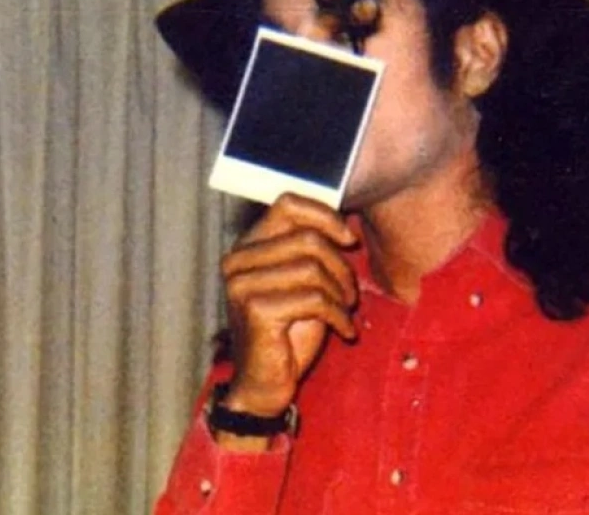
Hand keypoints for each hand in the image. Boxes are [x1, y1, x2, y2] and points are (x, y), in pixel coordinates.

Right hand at [219, 194, 358, 428]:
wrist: (265, 383)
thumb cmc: (289, 330)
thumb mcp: (302, 281)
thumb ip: (311, 249)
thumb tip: (344, 226)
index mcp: (248, 246)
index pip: (287, 204)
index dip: (324, 216)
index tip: (348, 240)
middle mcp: (238, 261)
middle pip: (307, 239)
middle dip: (340, 266)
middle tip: (350, 293)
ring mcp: (242, 285)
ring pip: (313, 269)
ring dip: (341, 293)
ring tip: (345, 311)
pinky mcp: (255, 310)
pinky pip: (314, 299)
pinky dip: (339, 316)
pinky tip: (344, 330)